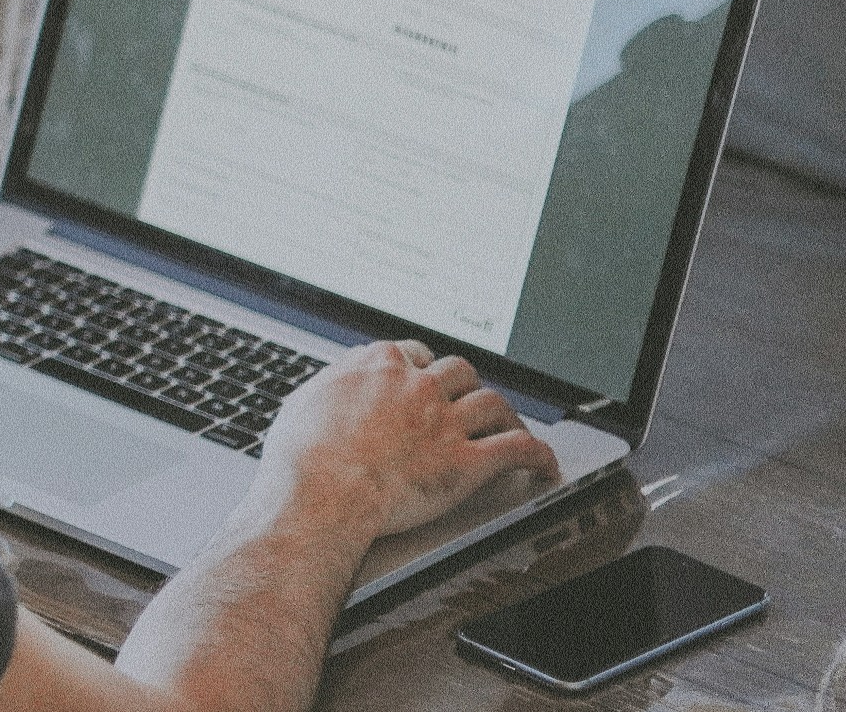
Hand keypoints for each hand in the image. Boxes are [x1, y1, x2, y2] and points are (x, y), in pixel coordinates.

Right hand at [258, 338, 560, 545]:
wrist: (322, 493)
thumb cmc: (302, 455)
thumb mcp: (304, 400)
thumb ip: (332, 384)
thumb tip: (337, 381)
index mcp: (378, 365)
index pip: (414, 352)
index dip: (423, 367)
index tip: (424, 378)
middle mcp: (418, 385)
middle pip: (459, 371)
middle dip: (465, 385)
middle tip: (466, 400)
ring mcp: (446, 422)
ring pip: (493, 403)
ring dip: (504, 414)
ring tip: (508, 425)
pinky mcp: (467, 462)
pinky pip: (518, 449)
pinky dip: (537, 454)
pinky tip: (543, 463)